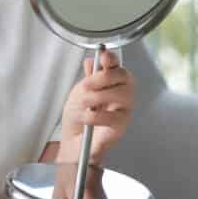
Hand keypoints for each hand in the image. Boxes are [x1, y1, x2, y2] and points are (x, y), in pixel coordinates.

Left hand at [56, 51, 134, 165]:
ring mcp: (124, 108)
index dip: (112, 58)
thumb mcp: (79, 92)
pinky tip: (87, 117)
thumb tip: (91, 61)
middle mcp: (121, 92)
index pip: (116, 64)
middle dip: (103, 77)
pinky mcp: (122, 126)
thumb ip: (88, 77)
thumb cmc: (78, 117)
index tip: (103, 57)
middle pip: (124, 75)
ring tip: (85, 103)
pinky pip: (116, 117)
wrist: (73, 141)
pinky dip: (98, 116)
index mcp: (111, 81)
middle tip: (86, 86)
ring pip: (124, 94)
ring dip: (100, 96)